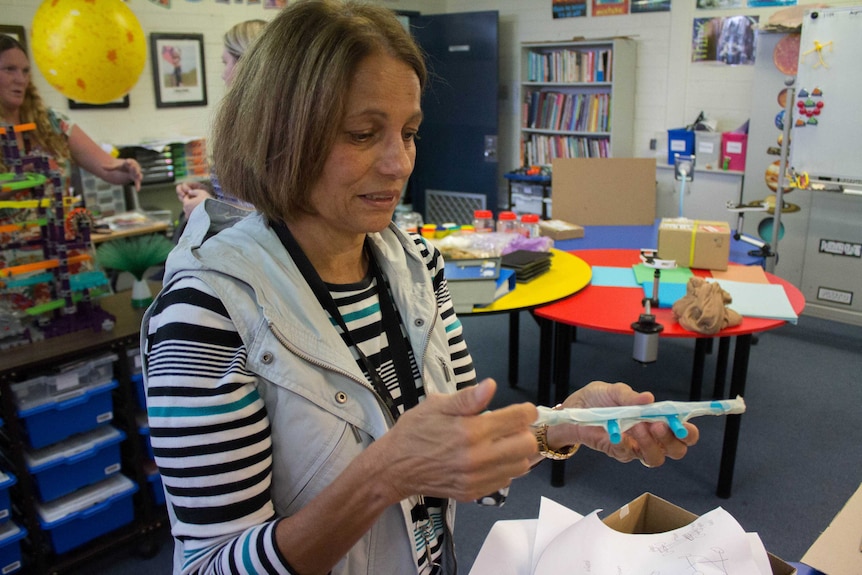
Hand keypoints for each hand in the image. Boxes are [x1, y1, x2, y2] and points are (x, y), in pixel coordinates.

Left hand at [106, 158, 141, 190]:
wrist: (128, 170)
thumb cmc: (122, 167)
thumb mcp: (116, 167)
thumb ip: (109, 167)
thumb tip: (101, 167)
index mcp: (130, 163)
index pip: (130, 161)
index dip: (129, 161)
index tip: (128, 161)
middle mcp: (135, 168)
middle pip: (135, 167)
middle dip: (135, 168)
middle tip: (134, 167)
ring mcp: (136, 173)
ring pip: (139, 174)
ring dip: (139, 176)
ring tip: (139, 177)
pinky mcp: (136, 179)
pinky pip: (138, 182)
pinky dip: (138, 186)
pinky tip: (137, 190)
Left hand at [176, 182, 211, 217]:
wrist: (213, 215)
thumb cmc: (207, 203)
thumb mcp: (202, 193)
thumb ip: (194, 191)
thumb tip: (190, 192)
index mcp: (187, 203)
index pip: (185, 198)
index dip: (190, 195)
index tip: (195, 195)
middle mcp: (186, 211)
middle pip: (187, 205)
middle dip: (191, 203)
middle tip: (198, 201)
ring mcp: (190, 217)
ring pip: (189, 211)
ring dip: (193, 209)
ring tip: (200, 208)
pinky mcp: (194, 222)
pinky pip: (193, 217)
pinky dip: (195, 215)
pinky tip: (202, 214)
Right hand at [373, 379, 536, 501]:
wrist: (394, 467)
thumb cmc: (414, 431)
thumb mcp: (436, 406)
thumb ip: (468, 398)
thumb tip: (491, 386)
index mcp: (470, 431)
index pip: (517, 420)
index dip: (526, 411)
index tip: (525, 410)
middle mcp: (477, 457)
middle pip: (527, 446)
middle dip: (525, 432)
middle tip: (512, 427)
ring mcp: (476, 478)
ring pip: (520, 466)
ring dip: (518, 452)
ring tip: (503, 443)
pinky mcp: (473, 493)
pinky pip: (505, 481)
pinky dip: (505, 468)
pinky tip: (491, 458)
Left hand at [547, 381, 698, 467]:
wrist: (574, 408)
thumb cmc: (597, 399)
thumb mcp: (614, 391)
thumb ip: (630, 396)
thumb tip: (648, 398)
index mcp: (656, 418)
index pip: (683, 431)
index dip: (689, 432)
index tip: (685, 425)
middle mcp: (650, 435)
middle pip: (676, 450)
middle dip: (672, 441)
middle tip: (659, 426)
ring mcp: (635, 446)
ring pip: (655, 458)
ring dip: (650, 443)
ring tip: (638, 427)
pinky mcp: (618, 452)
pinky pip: (627, 455)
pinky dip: (624, 444)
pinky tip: (618, 434)